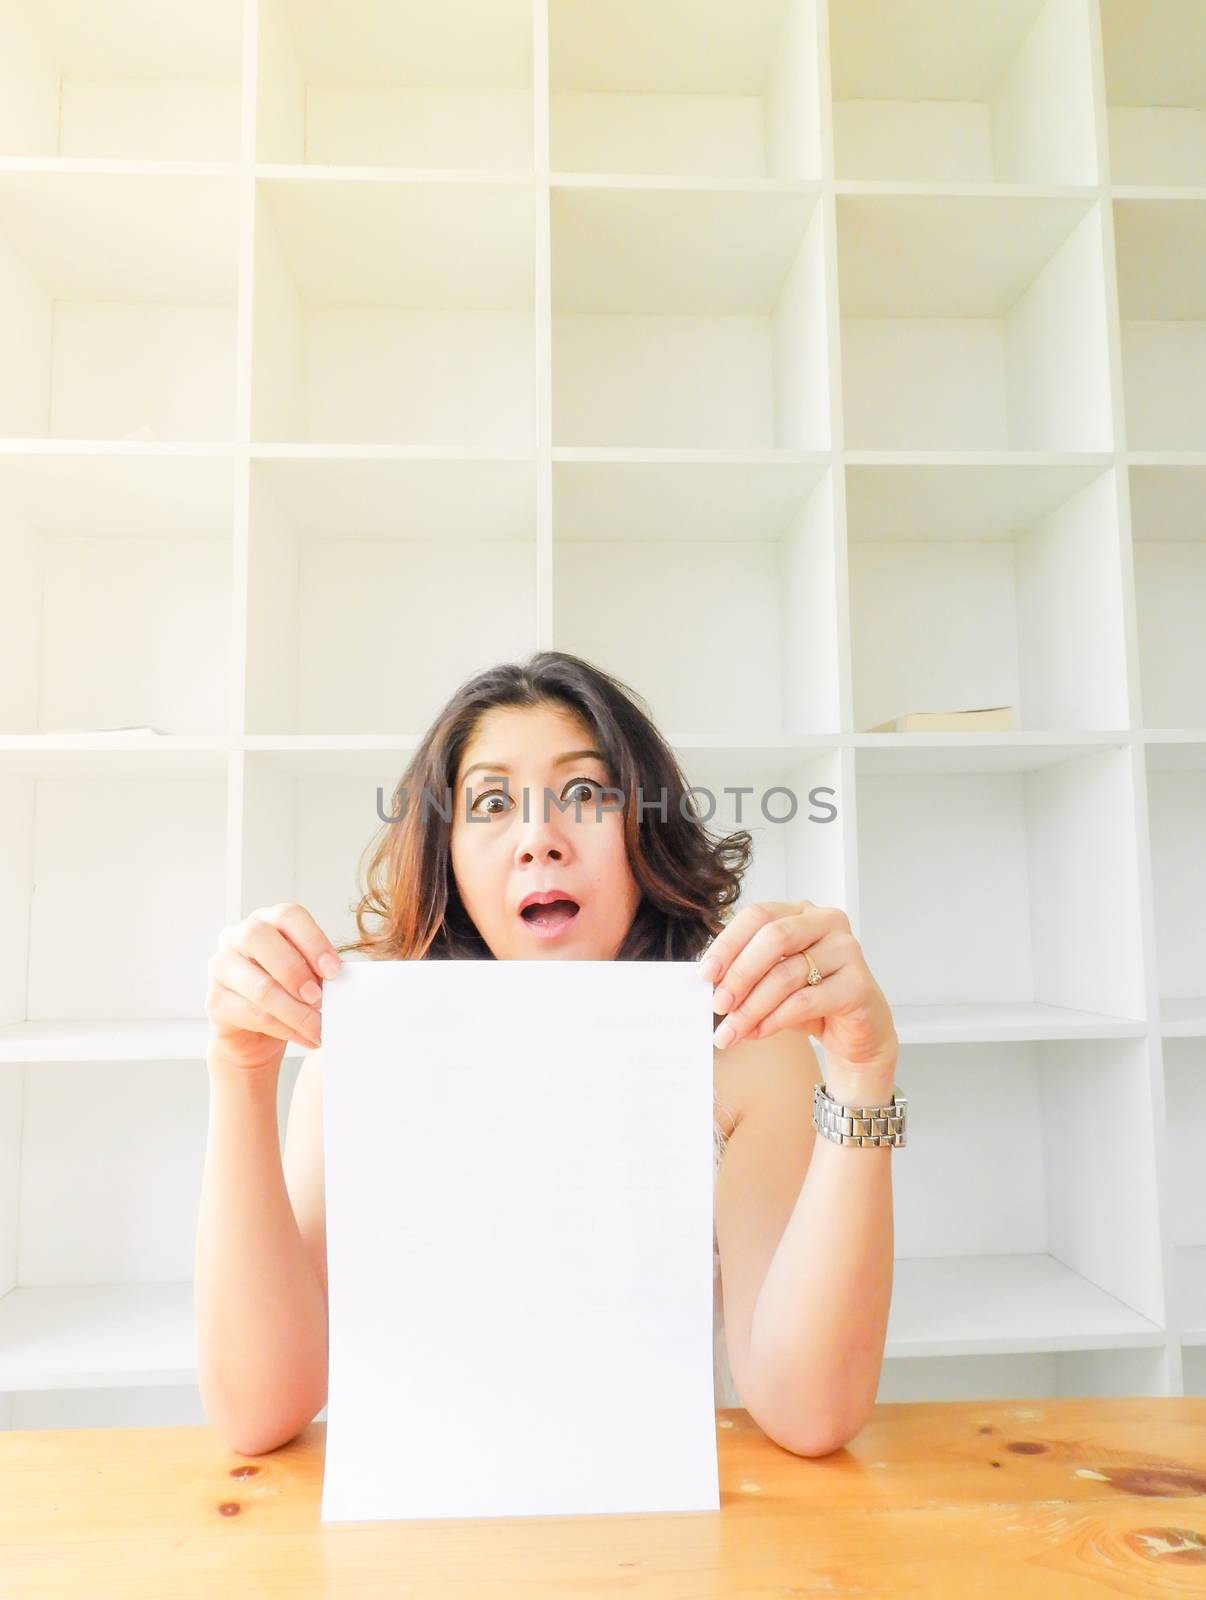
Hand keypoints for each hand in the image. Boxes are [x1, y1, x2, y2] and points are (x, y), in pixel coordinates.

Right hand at [206, 903, 342, 1071]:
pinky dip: (286, 1029)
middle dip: (294, 970)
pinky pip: (253, 1015)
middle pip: (259, 938)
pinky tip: (307, 1038)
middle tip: (319, 998)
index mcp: (266, 921)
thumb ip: (319, 970)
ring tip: (320, 1027)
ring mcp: (221, 968)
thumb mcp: (308, 974)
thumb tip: (342, 980)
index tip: (334, 970)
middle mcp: (236, 936)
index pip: (288, 916)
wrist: (256, 1035)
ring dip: (296, 1011)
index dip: (313, 940)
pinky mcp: (214, 1002)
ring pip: (259, 986)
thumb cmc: (288, 993)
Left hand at [700, 899, 898, 1084]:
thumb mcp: (773, 979)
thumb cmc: (811, 999)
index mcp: (801, 911)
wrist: (857, 1032)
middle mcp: (827, 922)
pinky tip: (758, 1032)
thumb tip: (708, 982)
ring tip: (732, 1030)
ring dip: (752, 1007)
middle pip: (774, 938)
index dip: (728, 943)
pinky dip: (775, 1019)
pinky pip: (806, 1001)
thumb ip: (746, 972)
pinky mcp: (858, 984)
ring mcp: (847, 950)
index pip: (758, 915)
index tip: (705, 974)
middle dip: (739, 974)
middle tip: (718, 1004)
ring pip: (787, 974)